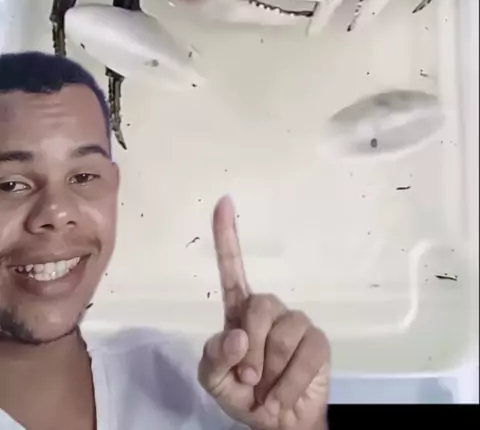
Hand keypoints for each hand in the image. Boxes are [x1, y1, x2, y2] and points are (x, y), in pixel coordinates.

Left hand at [198, 197, 329, 429]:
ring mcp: (296, 322)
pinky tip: (282, 395)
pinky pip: (303, 358)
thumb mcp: (215, 381)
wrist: (279, 426)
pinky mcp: (318, 342)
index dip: (227, 235)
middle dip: (250, 350)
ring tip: (267, 389)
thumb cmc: (243, 393)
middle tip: (248, 379)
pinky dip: (288, 385)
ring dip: (269, 373)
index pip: (232, 268)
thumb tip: (238, 336)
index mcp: (239, 311)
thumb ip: (214, 358)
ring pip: (281, 336)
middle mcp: (269, 309)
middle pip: (257, 307)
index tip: (224, 201)